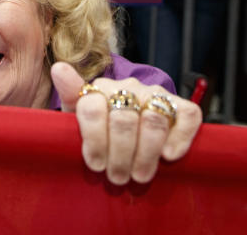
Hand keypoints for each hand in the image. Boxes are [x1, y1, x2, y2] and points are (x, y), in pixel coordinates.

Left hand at [52, 62, 201, 184]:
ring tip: (139, 175)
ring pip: (153, 121)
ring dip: (145, 154)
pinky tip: (169, 157)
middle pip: (123, 120)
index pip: (93, 109)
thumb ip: (70, 94)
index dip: (94, 140)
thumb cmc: (102, 126)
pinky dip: (180, 138)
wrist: (132, 123)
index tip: (96, 164)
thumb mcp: (80, 115)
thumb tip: (59, 68)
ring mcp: (155, 94)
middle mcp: (128, 88)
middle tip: (117, 177)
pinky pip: (187, 117)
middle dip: (120, 155)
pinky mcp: (180, 105)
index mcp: (100, 89)